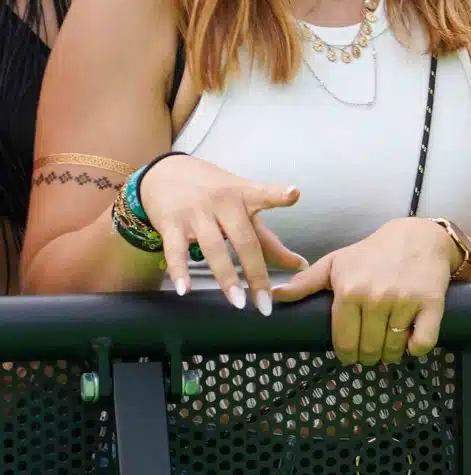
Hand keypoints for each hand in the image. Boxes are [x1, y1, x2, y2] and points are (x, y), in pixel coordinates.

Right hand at [136, 155, 306, 310]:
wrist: (167, 172)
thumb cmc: (215, 193)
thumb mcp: (242, 207)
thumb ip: (268, 238)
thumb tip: (300, 264)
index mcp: (245, 195)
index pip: (264, 195)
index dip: (279, 195)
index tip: (294, 194)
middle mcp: (222, 203)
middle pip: (243, 239)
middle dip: (256, 272)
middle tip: (265, 301)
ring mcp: (196, 213)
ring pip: (213, 247)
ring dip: (226, 277)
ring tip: (238, 302)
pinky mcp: (171, 223)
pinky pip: (175, 250)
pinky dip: (180, 270)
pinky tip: (185, 290)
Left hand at [273, 218, 459, 365]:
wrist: (418, 236)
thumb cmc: (373, 252)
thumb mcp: (336, 263)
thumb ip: (305, 282)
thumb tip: (275, 296)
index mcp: (349, 291)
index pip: (344, 342)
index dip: (347, 355)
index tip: (351, 353)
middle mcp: (376, 298)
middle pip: (369, 349)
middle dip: (368, 356)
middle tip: (371, 350)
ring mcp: (405, 301)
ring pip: (394, 349)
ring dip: (390, 355)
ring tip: (389, 346)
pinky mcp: (431, 302)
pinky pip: (422, 342)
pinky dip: (416, 348)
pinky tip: (411, 339)